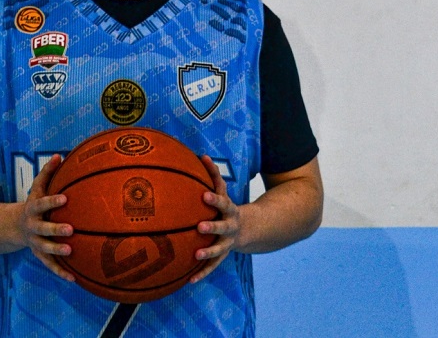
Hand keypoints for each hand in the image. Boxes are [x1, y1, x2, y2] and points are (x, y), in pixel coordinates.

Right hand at [18, 154, 75, 281]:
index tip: (65, 198)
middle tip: (70, 229)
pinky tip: (74, 279)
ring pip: (45, 249)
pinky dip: (61, 273)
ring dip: (56, 251)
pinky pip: (50, 266)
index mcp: (33, 210)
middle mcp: (33, 228)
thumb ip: (47, 173)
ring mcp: (35, 243)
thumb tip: (60, 154)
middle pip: (43, 229)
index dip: (52, 202)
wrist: (12, 228)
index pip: (42, 204)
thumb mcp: (37, 188)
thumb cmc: (33, 204)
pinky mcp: (40, 256)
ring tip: (71, 251)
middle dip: (55, 230)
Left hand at [189, 155, 240, 282]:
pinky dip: (201, 274)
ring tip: (196, 255)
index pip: (222, 202)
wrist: (249, 230)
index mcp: (229, 210)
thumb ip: (213, 175)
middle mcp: (230, 227)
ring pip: (218, 250)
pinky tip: (189, 281)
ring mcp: (227, 243)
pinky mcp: (221, 256)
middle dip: (212, 227)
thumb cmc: (227, 207)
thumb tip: (202, 155)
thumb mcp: (223, 192)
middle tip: (200, 226)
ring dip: (208, 253)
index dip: (214, 200)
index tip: (204, 196)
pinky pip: (212, 267)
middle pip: (222, 227)